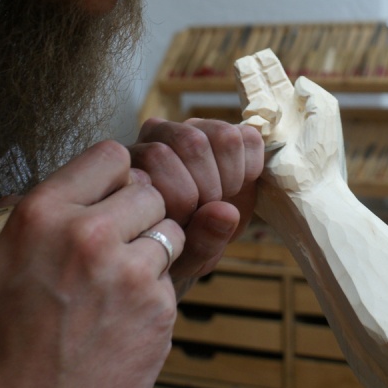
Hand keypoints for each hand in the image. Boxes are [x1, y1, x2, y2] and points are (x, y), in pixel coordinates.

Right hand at [0, 140, 181, 387]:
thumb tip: (120, 176)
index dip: (119, 179)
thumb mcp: (15, 258)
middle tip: (111, 258)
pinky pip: (176, 276)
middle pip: (150, 190)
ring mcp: (125, 269)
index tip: (111, 204)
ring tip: (116, 291)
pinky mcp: (157, 306)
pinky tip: (123, 324)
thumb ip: (63, 214)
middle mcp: (85, 232)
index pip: (111, 155)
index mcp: (42, 213)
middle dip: (141, 218)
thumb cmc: (11, 339)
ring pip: (171, 230)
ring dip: (156, 254)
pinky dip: (157, 295)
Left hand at [128, 117, 263, 279]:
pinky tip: (239, 186)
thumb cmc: (174, 249)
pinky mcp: (226, 132)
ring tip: (223, 198)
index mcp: (135, 161)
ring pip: (222, 135)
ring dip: (231, 175)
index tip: (183, 226)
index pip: (158, 156)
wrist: (191, 239)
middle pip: (192, 142)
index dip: (180, 196)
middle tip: (206, 212)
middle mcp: (160, 135)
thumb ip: (199, 242)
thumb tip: (225, 210)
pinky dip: (251, 166)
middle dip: (208, 187)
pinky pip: (249, 138)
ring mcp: (195, 129)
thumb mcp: (180, 258)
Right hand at [236, 48, 346, 191]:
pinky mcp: (251, 148)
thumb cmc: (323, 155)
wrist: (311, 188)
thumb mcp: (326, 114)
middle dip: (252, 75)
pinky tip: (262, 107)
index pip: (278, 85)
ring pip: (250, 103)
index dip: (269, 70)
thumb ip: (314, 93)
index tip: (261, 56)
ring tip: (243, 65)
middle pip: (260, 91)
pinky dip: (254, 112)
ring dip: (247, 84)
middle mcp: (278, 122)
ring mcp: (263, 134)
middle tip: (245, 60)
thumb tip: (297, 81)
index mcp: (297, 114)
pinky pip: (247, 123)